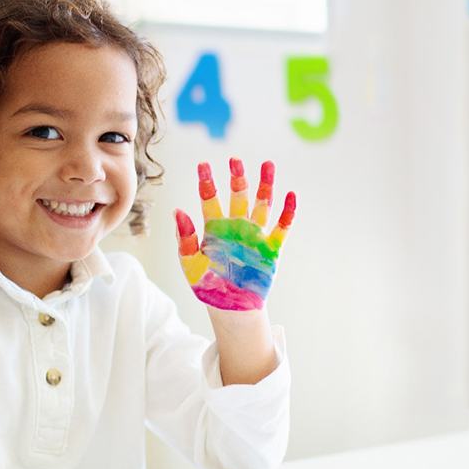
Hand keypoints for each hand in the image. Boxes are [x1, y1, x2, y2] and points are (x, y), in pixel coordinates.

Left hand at [174, 158, 294, 310]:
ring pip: (261, 205)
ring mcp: (254, 236)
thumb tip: (178, 211)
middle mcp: (235, 227)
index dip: (207, 182)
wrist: (230, 308)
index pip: (209, 199)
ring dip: (265, 186)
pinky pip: (281, 228)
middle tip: (235, 160)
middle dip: (237, 178)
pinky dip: (286, 213)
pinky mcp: (270, 249)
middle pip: (237, 196)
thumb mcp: (190, 263)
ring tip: (267, 165)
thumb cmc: (207, 285)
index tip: (203, 164)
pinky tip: (290, 196)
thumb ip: (185, 238)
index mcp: (214, 228)